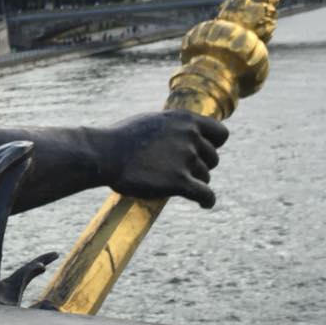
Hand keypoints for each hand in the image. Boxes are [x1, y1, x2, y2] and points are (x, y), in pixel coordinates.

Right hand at [98, 111, 228, 207]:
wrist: (104, 154)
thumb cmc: (120, 138)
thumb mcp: (151, 122)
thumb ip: (172, 128)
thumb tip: (182, 134)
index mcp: (185, 120)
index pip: (221, 134)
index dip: (213, 145)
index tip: (204, 152)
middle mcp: (190, 136)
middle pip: (212, 158)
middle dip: (201, 165)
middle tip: (182, 171)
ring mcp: (186, 158)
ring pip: (205, 176)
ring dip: (195, 182)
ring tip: (176, 184)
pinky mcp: (179, 181)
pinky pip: (205, 195)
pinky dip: (207, 201)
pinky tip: (204, 204)